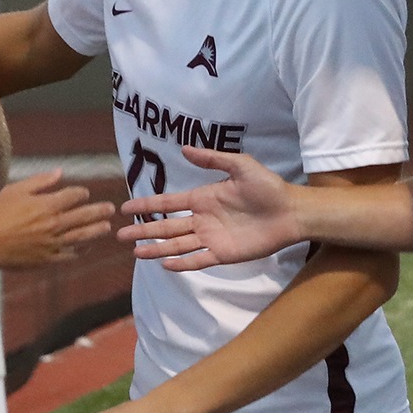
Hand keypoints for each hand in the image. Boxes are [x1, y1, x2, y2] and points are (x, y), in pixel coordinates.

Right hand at [0, 170, 113, 268]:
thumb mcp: (15, 190)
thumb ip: (40, 181)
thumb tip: (60, 173)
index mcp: (46, 205)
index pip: (74, 196)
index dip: (82, 193)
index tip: (84, 194)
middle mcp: (53, 224)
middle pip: (84, 216)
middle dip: (99, 211)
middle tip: (111, 209)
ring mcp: (52, 243)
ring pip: (82, 236)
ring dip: (97, 231)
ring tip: (107, 227)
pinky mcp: (47, 259)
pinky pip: (70, 254)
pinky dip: (81, 249)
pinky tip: (87, 246)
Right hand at [117, 147, 302, 269]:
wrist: (291, 211)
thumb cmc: (268, 187)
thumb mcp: (240, 165)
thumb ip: (212, 159)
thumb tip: (183, 148)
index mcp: (202, 198)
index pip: (168, 203)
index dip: (147, 205)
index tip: (126, 207)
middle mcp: (202, 219)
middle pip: (166, 227)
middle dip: (143, 231)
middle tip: (120, 235)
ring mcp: (211, 238)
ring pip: (177, 245)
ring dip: (156, 249)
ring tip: (136, 252)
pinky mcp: (223, 254)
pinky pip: (198, 260)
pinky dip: (182, 263)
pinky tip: (165, 264)